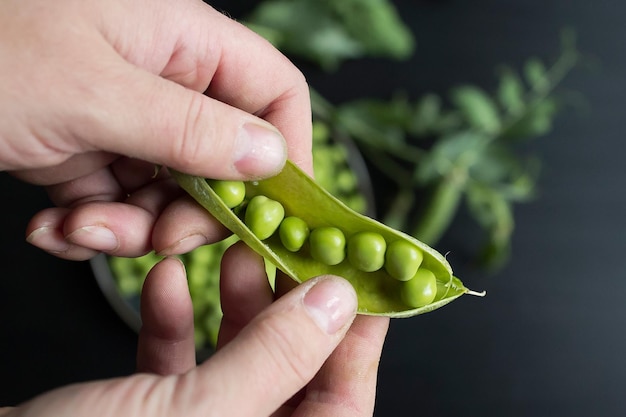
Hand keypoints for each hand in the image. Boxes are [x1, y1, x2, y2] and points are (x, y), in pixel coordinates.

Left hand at [1, 0, 310, 258]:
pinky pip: (120, 201)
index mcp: (182, 40)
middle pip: (224, 158)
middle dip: (192, 210)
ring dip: (130, 227)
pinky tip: (55, 226)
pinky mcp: (89, 149)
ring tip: (78, 228)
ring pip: (169, 192)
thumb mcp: (91, 92)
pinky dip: (93, 226)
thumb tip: (269, 158)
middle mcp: (164, 78)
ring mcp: (126, 116)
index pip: (275, 93)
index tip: (269, 210)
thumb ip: (190, 127)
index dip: (286, 152)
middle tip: (158, 239)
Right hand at [2, 244, 388, 416]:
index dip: (358, 340)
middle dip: (286, 307)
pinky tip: (166, 280)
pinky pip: (178, 366)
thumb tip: (336, 302)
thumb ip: (273, 359)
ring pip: (235, 362)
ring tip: (229, 252)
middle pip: (290, 374)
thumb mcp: (197, 415)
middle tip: (286, 250)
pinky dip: (176, 321)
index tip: (360, 279)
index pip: (343, 404)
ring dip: (231, 304)